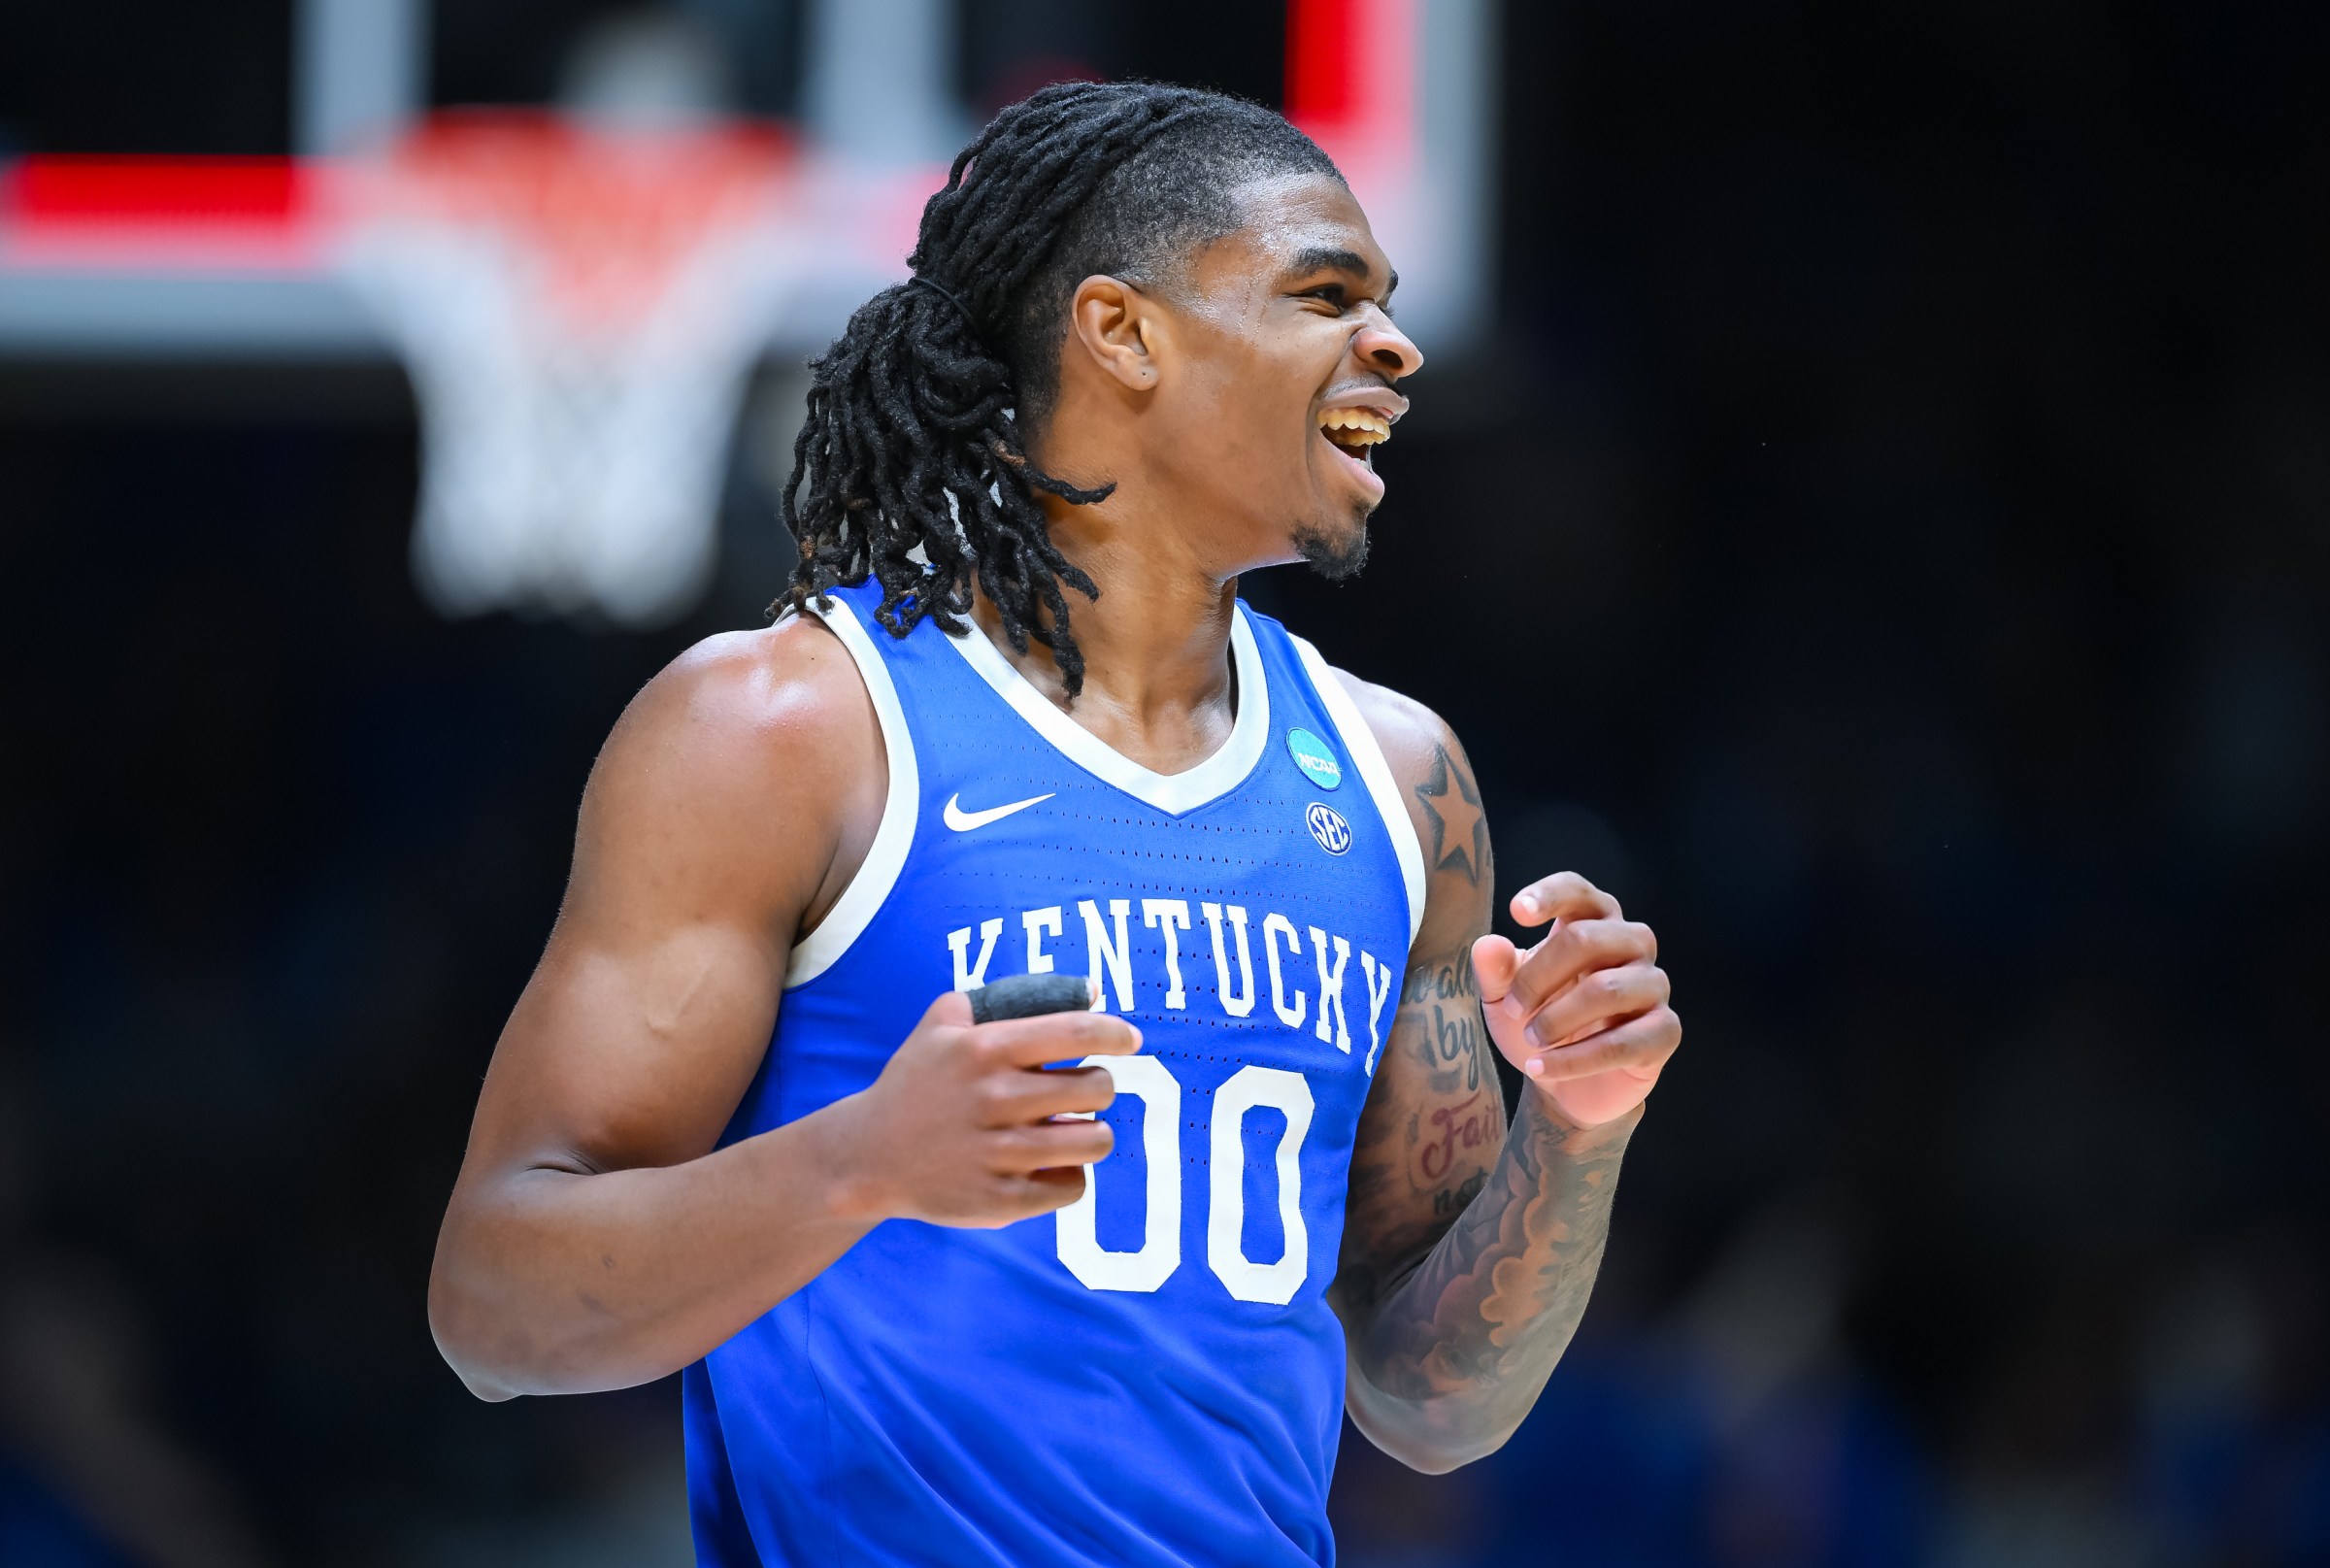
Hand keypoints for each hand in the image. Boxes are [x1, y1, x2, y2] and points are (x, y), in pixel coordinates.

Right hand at [830, 990, 1139, 1227]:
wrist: (866, 1157)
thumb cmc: (917, 1083)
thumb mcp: (943, 1023)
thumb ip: (1007, 997)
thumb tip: (1087, 991)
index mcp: (985, 1050)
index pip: (1076, 1032)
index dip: (1116, 1033)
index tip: (1131, 1039)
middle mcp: (994, 1100)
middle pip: (1096, 1089)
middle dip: (1099, 1087)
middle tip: (1082, 1092)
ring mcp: (997, 1155)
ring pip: (1095, 1141)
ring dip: (1093, 1133)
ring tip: (1072, 1129)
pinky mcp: (999, 1201)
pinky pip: (1072, 1186)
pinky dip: (1070, 1174)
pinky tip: (1049, 1164)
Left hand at [1471, 872, 1678, 1127]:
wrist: (1567, 1085)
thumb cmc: (1540, 1025)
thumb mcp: (1505, 1000)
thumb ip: (1496, 972)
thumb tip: (1488, 945)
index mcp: (1593, 923)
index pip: (1579, 892)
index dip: (1551, 895)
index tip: (1517, 912)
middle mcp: (1631, 945)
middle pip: (1587, 938)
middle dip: (1539, 977)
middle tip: (1513, 1008)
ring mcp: (1653, 986)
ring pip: (1607, 990)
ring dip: (1557, 1019)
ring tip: (1531, 1041)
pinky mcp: (1665, 1031)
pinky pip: (1622, 1042)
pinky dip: (1574, 1060)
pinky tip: (1542, 1069)